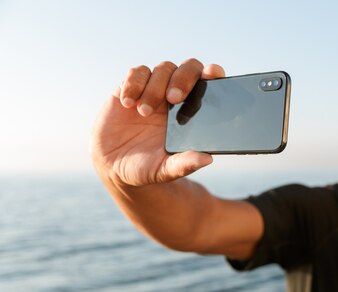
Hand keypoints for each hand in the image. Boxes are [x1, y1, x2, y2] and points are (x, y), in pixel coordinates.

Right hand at [91, 59, 224, 185]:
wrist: (115, 165)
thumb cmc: (147, 166)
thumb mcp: (165, 169)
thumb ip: (185, 164)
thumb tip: (207, 159)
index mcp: (191, 112)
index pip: (208, 84)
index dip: (213, 72)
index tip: (212, 74)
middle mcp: (174, 96)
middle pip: (188, 68)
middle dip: (183, 78)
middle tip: (173, 98)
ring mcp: (152, 90)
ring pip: (163, 69)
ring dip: (154, 89)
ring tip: (143, 113)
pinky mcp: (129, 88)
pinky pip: (136, 73)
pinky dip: (133, 84)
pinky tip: (129, 104)